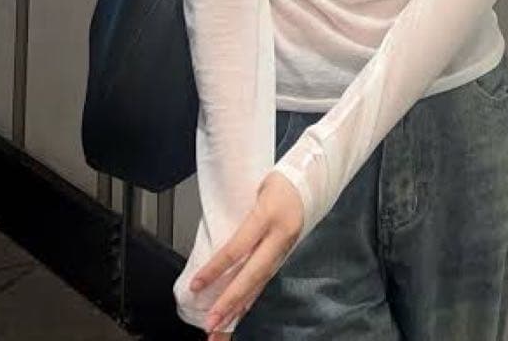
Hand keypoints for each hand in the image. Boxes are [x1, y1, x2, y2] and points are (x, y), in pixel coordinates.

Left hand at [189, 171, 303, 336]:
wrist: (311, 181)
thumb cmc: (280, 182)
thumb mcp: (257, 190)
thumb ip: (241, 216)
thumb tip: (216, 242)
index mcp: (269, 216)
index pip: (238, 247)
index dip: (216, 268)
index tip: (197, 284)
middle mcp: (279, 236)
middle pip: (252, 274)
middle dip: (231, 300)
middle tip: (212, 322)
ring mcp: (285, 248)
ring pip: (260, 282)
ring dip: (240, 306)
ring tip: (221, 326)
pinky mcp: (286, 254)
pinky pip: (266, 279)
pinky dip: (251, 297)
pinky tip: (240, 311)